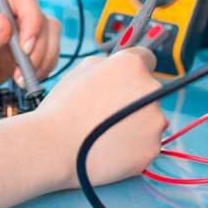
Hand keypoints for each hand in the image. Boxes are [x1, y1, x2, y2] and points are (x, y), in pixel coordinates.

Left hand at [0, 0, 60, 101]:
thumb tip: (5, 21)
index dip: (32, 19)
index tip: (25, 47)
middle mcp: (8, 14)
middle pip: (42, 19)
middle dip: (38, 49)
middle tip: (22, 73)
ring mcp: (19, 31)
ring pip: (50, 35)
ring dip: (44, 59)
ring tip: (24, 80)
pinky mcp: (25, 48)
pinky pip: (47, 51)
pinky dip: (44, 66)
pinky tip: (28, 79)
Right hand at [45, 48, 169, 186]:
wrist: (52, 148)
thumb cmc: (61, 110)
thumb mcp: (79, 71)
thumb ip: (106, 63)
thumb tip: (118, 65)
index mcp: (132, 65)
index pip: (148, 59)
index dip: (133, 72)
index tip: (125, 83)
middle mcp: (150, 88)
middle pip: (148, 92)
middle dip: (132, 100)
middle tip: (105, 114)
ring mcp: (155, 120)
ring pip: (149, 119)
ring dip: (134, 124)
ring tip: (104, 133)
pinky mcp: (152, 147)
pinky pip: (146, 144)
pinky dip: (133, 147)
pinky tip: (110, 148)